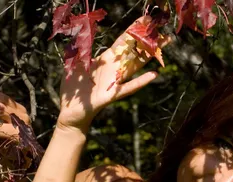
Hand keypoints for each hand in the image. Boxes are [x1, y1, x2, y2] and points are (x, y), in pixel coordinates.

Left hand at [57, 16, 167, 130]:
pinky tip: (154, 75)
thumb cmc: (72, 88)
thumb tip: (83, 35)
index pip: (122, 42)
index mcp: (105, 59)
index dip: (133, 30)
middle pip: (133, 51)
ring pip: (135, 66)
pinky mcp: (113, 94)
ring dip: (149, 56)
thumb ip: (81, 51)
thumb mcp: (73, 65)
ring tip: (162, 47)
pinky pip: (129, 87)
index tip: (144, 20)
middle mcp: (114, 68)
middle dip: (146, 40)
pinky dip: (141, 81)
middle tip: (160, 30)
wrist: (71, 110)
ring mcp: (116, 81)